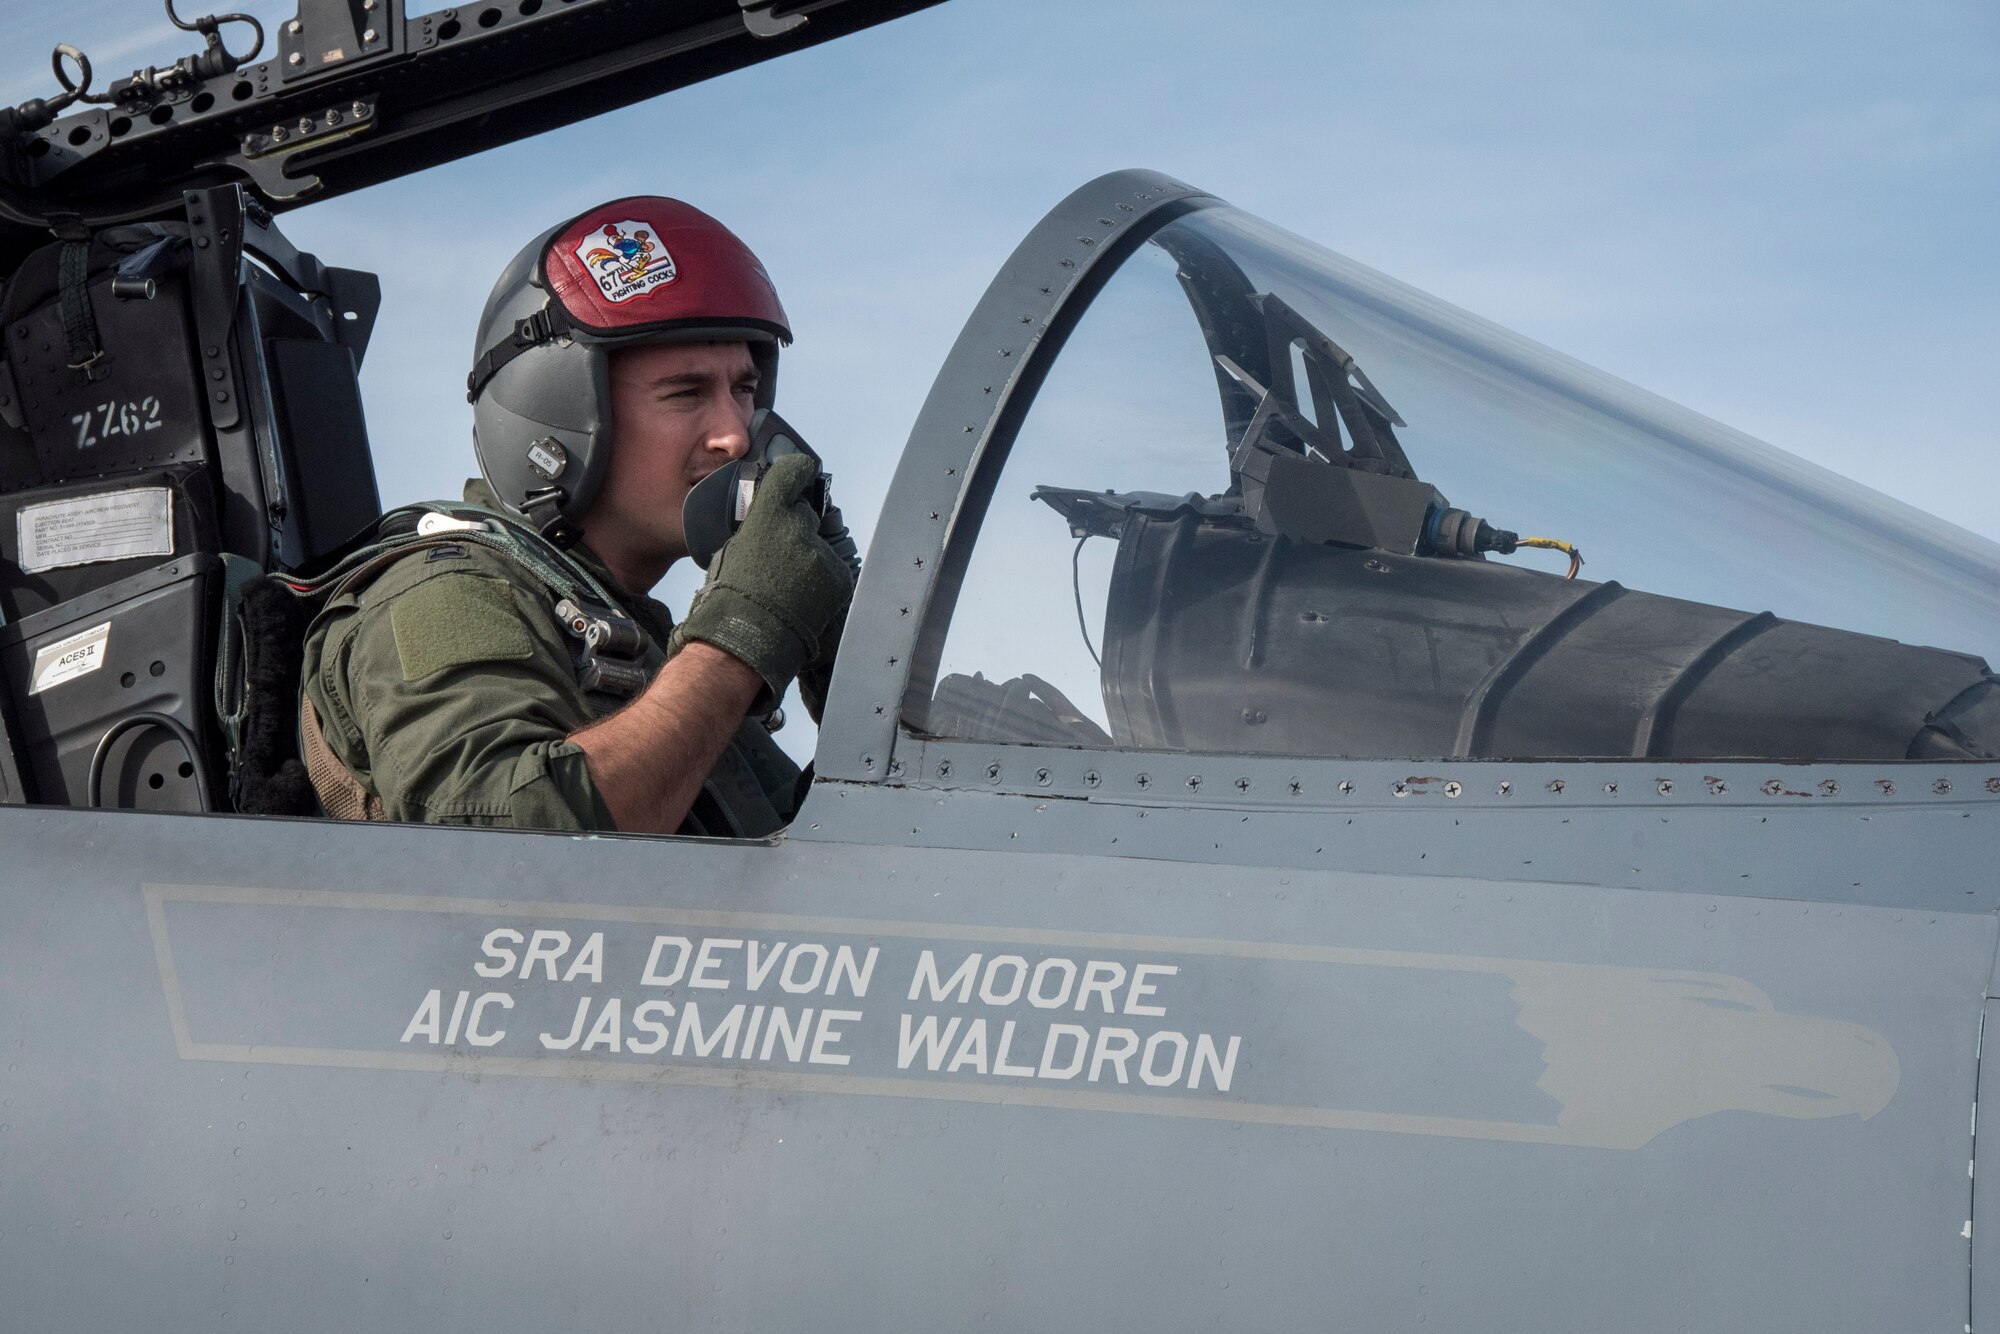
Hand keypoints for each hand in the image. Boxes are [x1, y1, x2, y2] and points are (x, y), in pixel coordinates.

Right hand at [671, 453, 854, 712]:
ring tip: (787, 587)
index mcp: (768, 513)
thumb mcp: (736, 546)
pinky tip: (801, 598)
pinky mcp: (838, 577)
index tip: (804, 470)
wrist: (748, 634)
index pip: (794, 471)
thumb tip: (775, 519)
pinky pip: (832, 571)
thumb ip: (760, 524)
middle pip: (807, 516)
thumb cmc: (732, 595)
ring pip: (820, 547)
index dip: (799, 470)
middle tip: (781, 558)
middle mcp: (799, 526)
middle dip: (798, 530)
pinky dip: (822, 582)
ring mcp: (821, 553)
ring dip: (809, 560)